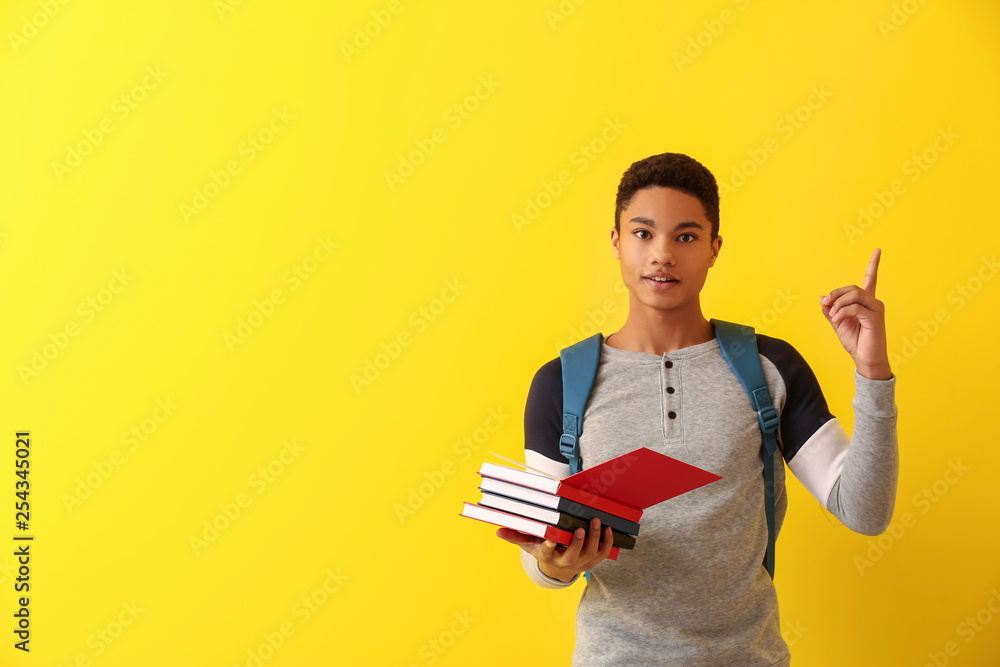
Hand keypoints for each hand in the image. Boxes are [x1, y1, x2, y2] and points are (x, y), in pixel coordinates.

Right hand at [496, 517, 613, 582]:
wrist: (558, 570)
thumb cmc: (543, 552)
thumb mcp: (529, 546)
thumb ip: (516, 537)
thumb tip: (498, 531)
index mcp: (548, 557)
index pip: (547, 552)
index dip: (549, 547)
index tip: (550, 540)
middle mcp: (565, 562)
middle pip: (573, 556)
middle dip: (578, 543)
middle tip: (581, 528)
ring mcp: (580, 563)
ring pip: (590, 554)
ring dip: (595, 539)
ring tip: (597, 522)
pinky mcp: (591, 562)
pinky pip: (602, 554)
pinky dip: (607, 543)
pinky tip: (608, 530)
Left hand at [820, 248, 891, 379]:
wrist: (864, 359)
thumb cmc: (855, 342)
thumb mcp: (838, 324)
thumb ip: (831, 310)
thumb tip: (822, 298)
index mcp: (866, 302)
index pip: (871, 279)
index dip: (874, 265)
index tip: (878, 250)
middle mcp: (874, 302)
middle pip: (853, 287)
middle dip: (835, 294)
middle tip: (826, 305)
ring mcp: (876, 309)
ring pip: (854, 295)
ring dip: (838, 304)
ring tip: (833, 316)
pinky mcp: (875, 318)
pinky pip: (855, 308)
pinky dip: (842, 312)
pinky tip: (837, 320)